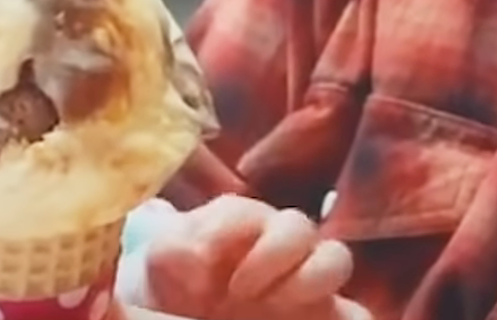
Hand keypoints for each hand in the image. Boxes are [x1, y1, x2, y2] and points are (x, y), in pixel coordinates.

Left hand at [140, 195, 369, 319]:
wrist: (185, 315)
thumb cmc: (176, 287)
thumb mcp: (163, 266)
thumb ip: (174, 248)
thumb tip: (193, 250)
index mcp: (237, 223)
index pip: (241, 213)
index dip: (225, 232)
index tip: (202, 263)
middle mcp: (277, 244)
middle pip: (297, 226)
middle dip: (272, 253)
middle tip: (239, 291)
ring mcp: (305, 281)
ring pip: (335, 259)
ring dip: (310, 279)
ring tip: (274, 307)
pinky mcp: (326, 315)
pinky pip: (357, 314)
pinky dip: (348, 319)